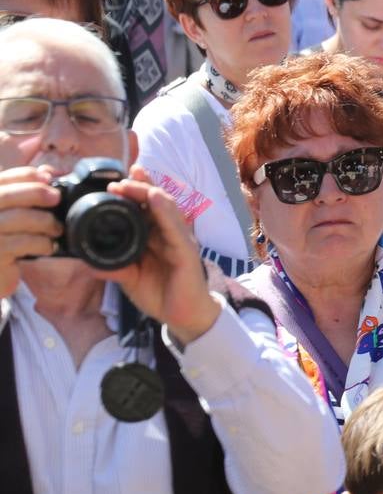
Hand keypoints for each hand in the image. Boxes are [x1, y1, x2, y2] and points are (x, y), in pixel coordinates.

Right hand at [0, 166, 63, 298]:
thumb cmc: (5, 240)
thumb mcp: (12, 213)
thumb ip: (25, 191)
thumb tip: (48, 172)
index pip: (1, 179)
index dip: (25, 175)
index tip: (47, 177)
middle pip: (5, 195)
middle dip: (35, 192)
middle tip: (56, 198)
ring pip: (15, 219)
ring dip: (43, 221)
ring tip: (56, 228)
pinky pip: (20, 244)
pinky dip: (40, 242)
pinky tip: (49, 246)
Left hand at [100, 165, 219, 345]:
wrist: (183, 316)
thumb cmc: (161, 294)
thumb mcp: (129, 278)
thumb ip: (112, 267)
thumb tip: (86, 259)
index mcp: (156, 237)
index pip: (145, 208)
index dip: (134, 191)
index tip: (113, 181)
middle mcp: (169, 233)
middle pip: (156, 202)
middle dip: (139, 186)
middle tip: (119, 177)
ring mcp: (180, 239)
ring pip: (166, 208)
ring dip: (148, 192)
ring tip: (133, 181)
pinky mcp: (186, 250)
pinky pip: (175, 227)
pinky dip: (165, 211)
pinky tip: (156, 199)